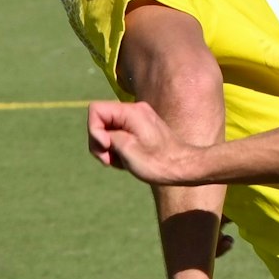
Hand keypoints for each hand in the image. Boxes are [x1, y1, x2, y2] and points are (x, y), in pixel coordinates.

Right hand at [88, 100, 202, 184]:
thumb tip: (101, 133)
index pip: (95, 110)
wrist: (185, 167)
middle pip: (100, 120)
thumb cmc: (158, 162)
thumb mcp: (126, 150)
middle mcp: (135, 110)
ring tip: (121, 162)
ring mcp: (139, 119)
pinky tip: (128, 160)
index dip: (94, 130)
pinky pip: (120, 135)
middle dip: (100, 142)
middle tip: (110, 161)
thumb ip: (107, 136)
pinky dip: (118, 149)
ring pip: (108, 130)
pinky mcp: (142, 129)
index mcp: (131, 112)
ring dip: (109, 148)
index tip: (106, 147)